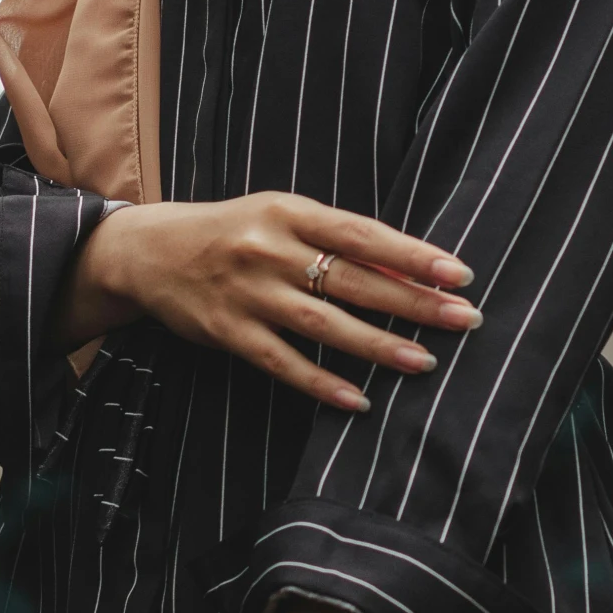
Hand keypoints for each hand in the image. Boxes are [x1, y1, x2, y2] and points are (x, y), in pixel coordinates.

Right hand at [53, 188, 479, 411]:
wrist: (149, 251)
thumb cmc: (233, 232)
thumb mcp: (281, 217)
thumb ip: (336, 240)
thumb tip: (407, 265)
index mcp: (288, 212)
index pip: (363, 234)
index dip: (412, 254)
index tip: (458, 273)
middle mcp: (270, 250)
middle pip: (353, 279)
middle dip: (412, 301)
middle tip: (463, 318)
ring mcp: (248, 293)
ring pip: (323, 323)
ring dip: (378, 344)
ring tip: (425, 361)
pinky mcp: (227, 332)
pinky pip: (281, 362)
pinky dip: (320, 382)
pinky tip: (358, 400)